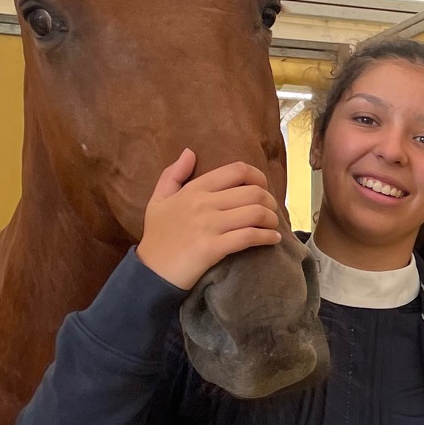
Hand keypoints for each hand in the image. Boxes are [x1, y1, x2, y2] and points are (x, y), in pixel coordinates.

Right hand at [136, 150, 282, 290]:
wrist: (150, 272)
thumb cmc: (157, 236)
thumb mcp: (158, 200)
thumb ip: (173, 174)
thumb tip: (189, 152)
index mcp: (194, 189)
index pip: (236, 171)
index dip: (258, 176)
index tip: (263, 188)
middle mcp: (203, 203)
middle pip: (253, 192)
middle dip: (270, 201)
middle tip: (272, 211)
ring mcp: (208, 225)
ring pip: (255, 213)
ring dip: (271, 219)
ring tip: (272, 225)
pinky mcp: (212, 248)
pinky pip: (249, 237)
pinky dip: (267, 237)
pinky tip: (272, 239)